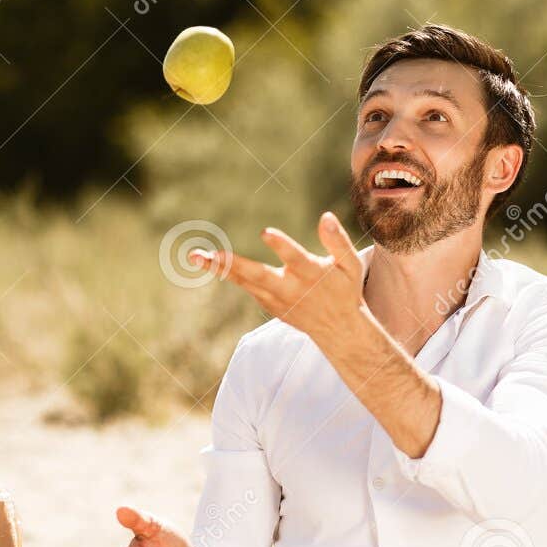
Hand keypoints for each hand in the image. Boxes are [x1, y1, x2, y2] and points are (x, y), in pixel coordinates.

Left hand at [193, 213, 365, 348]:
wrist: (337, 329)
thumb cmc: (344, 290)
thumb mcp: (350, 266)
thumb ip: (338, 242)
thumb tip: (325, 217)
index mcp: (311, 275)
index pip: (294, 259)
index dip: (281, 246)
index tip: (266, 232)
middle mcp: (290, 288)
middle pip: (258, 275)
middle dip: (233, 264)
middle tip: (210, 254)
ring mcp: (276, 299)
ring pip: (245, 282)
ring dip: (219, 269)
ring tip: (196, 256)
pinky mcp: (268, 304)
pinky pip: (246, 286)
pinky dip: (228, 274)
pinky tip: (209, 261)